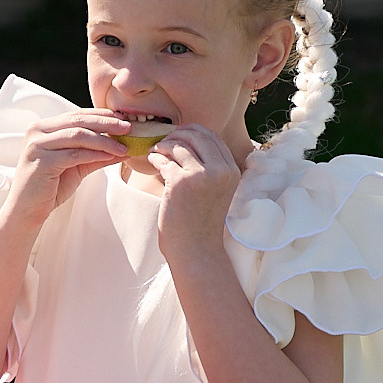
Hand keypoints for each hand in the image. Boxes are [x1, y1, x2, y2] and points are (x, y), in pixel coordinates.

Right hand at [2, 110, 130, 226]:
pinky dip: (95, 154)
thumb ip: (96, 154)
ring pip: (78, 135)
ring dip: (104, 140)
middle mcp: (37, 131)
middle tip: (128, 127)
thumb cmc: (50, 187)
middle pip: (79, 121)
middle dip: (107, 123)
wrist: (27, 211)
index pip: (77, 114)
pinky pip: (74, 154)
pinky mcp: (41, 161)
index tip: (123, 118)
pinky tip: (110, 156)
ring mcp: (38, 145)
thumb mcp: (76, 166)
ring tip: (123, 146)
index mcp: (44, 127)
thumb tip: (124, 147)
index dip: (102, 115)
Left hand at [143, 125, 239, 259]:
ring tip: (155, 152)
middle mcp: (220, 170)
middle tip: (163, 143)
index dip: (192, 132)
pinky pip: (163, 159)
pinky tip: (151, 161)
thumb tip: (188, 139)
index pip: (212, 136)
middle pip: (196, 134)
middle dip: (176, 135)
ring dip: (163, 146)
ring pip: (178, 144)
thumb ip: (209, 167)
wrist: (196, 250)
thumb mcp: (215, 191)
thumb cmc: (201, 223)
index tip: (178, 137)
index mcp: (231, 170)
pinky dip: (154, 157)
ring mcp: (201, 175)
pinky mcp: (180, 182)